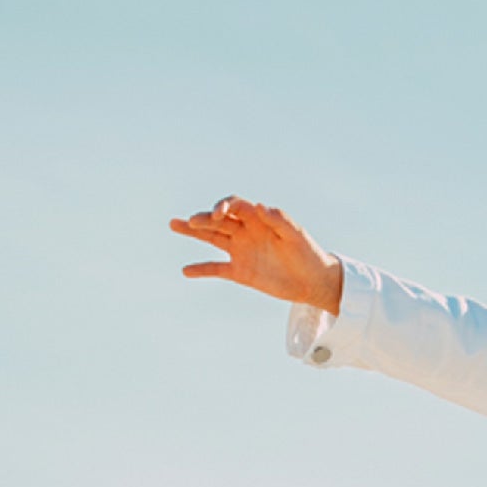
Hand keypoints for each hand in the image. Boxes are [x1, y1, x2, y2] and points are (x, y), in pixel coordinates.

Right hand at [170, 196, 345, 314]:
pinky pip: (216, 268)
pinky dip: (202, 269)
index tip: (218, 215)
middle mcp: (246, 231)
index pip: (235, 206)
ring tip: (174, 224)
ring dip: (194, 232)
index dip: (224, 206)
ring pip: (212, 238)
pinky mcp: (240, 271)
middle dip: (203, 219)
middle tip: (190, 221)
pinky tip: (186, 270)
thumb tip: (260, 205)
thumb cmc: (308, 253)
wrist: (313, 281)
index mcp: (258, 219)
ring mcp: (241, 251)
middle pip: (218, 221)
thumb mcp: (296, 235)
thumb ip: (279, 219)